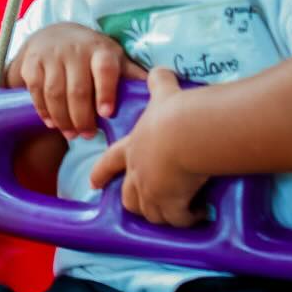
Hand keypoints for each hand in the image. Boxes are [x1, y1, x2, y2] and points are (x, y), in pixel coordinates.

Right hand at [11, 22, 145, 137]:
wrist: (55, 33)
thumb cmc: (92, 53)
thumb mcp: (114, 58)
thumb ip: (132, 75)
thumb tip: (166, 88)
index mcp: (101, 50)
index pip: (103, 69)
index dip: (105, 91)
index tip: (107, 113)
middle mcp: (75, 50)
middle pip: (77, 89)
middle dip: (82, 118)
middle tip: (88, 136)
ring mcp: (51, 56)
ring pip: (55, 94)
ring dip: (63, 119)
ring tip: (71, 134)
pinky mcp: (32, 63)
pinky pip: (36, 92)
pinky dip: (44, 111)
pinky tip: (52, 123)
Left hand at [89, 68, 206, 225]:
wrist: (188, 132)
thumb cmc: (174, 112)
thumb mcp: (163, 93)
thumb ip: (159, 83)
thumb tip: (160, 71)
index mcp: (133, 148)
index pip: (110, 162)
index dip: (101, 172)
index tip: (93, 183)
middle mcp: (138, 172)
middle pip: (128, 197)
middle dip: (135, 202)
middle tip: (146, 205)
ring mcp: (153, 192)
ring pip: (150, 212)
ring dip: (162, 214)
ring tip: (176, 213)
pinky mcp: (172, 205)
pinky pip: (178, 219)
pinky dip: (187, 219)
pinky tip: (198, 215)